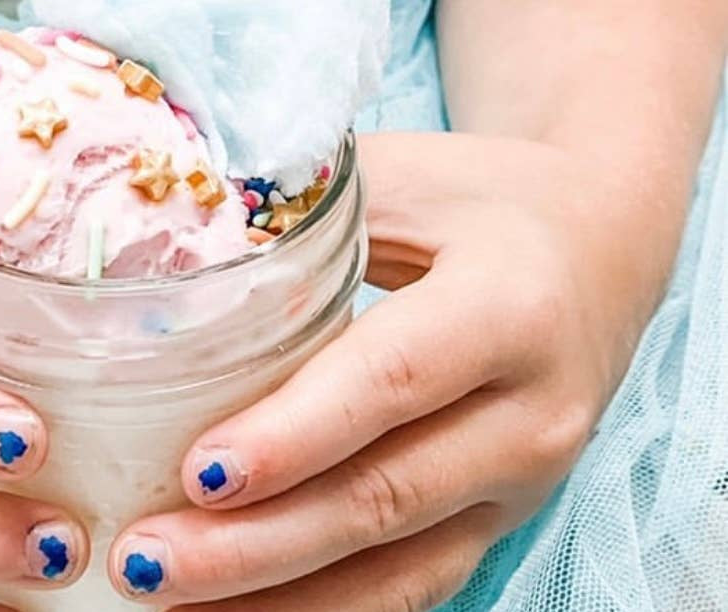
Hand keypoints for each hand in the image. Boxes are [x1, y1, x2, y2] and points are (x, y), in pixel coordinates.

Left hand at [108, 131, 670, 609]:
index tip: (198, 470)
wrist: (600, 247)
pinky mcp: (498, 520)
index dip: (294, 434)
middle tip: (143, 560)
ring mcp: (522, 484)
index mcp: (509, 307)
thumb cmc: (482, 198)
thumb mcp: (407, 175)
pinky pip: (409, 584)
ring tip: (163, 597)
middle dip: (255, 542)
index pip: (390, 381)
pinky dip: (321, 607)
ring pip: (396, 566)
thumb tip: (174, 233)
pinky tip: (237, 610)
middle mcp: (531, 414)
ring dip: (275, 595)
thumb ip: (304, 205)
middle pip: (384, 496)